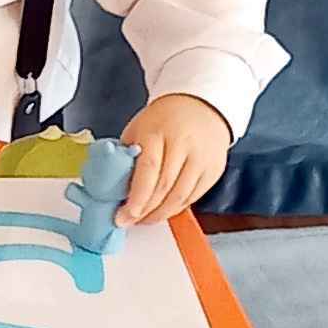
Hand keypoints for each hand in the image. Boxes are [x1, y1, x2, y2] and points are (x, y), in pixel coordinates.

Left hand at [120, 94, 230, 221]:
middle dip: (145, 211)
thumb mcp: (137, 130)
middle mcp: (184, 145)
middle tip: (128, 221)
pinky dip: (175, 209)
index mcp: (158, 132)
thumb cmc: (163, 120)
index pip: (149, 170)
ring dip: (159, 214)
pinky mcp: (214, 170)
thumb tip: (113, 189)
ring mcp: (202, 158)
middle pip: (165, 187)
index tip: (123, 215)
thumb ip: (126, 157)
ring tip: (143, 219)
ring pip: (180, 197)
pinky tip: (162, 211)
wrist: (200, 106)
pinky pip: (193, 198)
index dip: (137, 198)